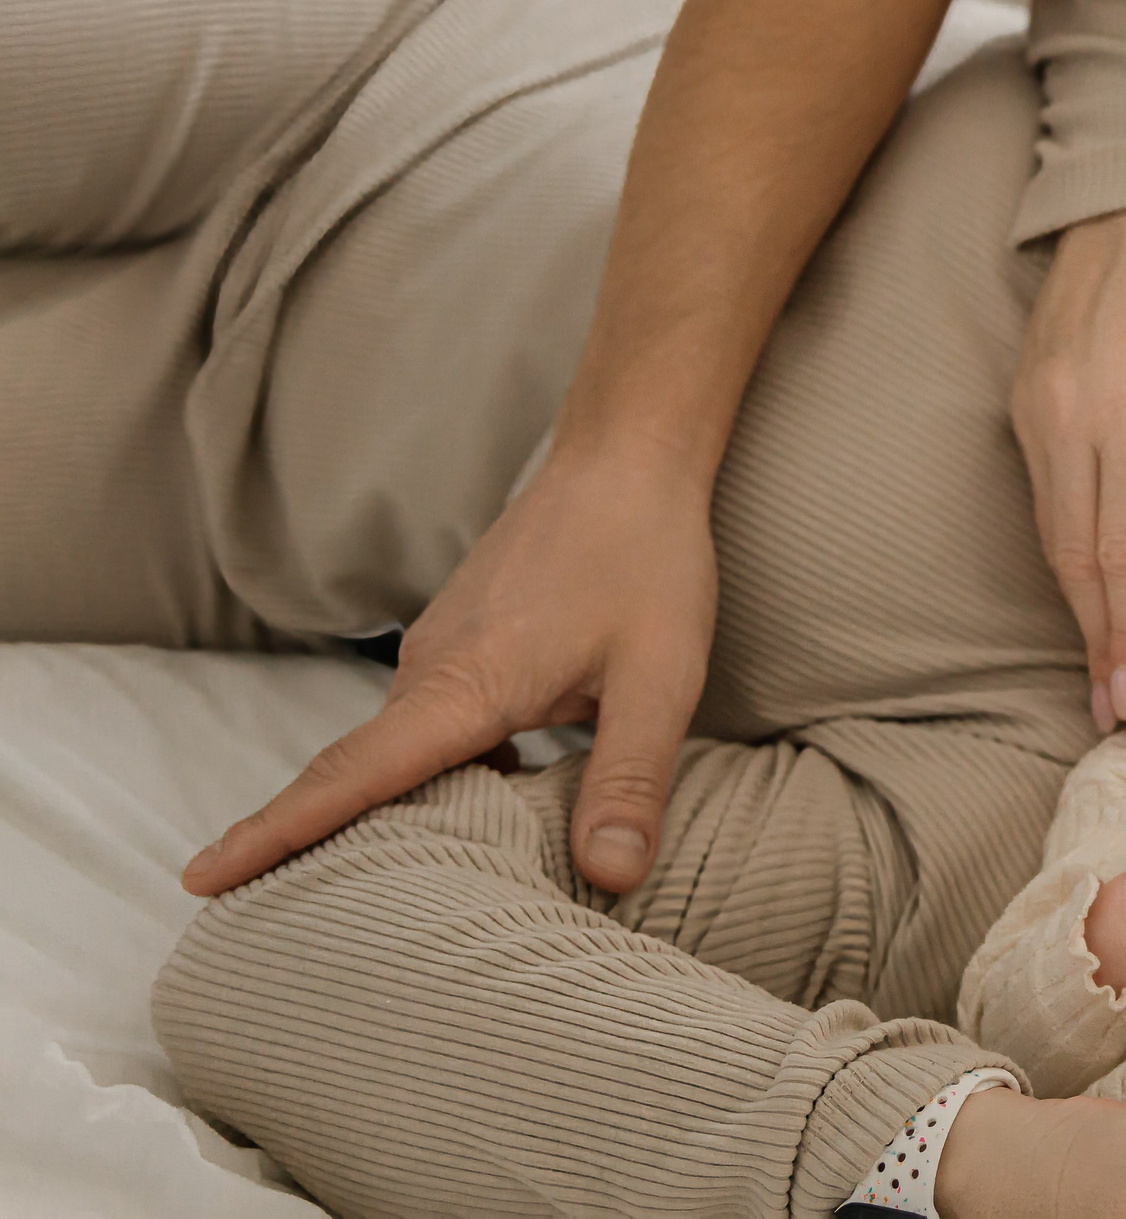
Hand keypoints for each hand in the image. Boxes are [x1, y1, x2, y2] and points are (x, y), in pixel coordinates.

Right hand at [182, 445, 717, 897]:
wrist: (629, 460)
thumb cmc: (646, 562)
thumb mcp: (660, 680)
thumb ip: (629, 779)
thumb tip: (611, 878)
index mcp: (463, 684)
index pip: (350, 775)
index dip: (275, 834)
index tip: (201, 881)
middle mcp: (431, 668)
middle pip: (357, 774)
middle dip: (309, 845)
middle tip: (272, 928)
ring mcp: (441, 651)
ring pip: (400, 751)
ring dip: (388, 812)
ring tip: (379, 902)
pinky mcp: (464, 641)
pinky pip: (430, 723)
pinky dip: (436, 772)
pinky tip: (481, 810)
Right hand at [1012, 209, 1125, 731]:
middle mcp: (1069, 420)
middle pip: (1079, 559)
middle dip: (1100, 641)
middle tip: (1120, 709)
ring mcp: (1040, 415)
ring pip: (1053, 537)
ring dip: (1080, 609)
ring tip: (1108, 672)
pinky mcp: (1026, 407)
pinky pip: (1046, 502)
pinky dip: (1068, 560)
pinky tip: (1092, 595)